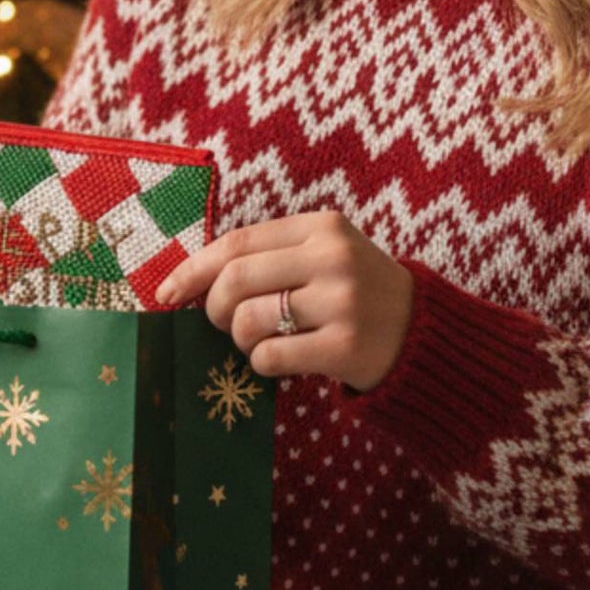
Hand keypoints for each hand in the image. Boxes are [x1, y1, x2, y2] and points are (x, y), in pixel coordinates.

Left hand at [156, 208, 414, 391]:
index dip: (193, 269)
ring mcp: (342, 301)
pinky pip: (270, 356)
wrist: (424, 336)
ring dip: (240, 339)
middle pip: (235, 280)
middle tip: (222, 323)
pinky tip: (283, 360)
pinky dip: (262, 363)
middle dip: (213, 308)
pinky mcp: (345, 346)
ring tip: (261, 341)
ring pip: (248, 321)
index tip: (165, 293)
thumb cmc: (357, 294)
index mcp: (323, 227)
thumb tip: (190, 280)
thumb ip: (270, 257)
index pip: (237, 242)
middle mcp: (333, 258)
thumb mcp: (325, 256)